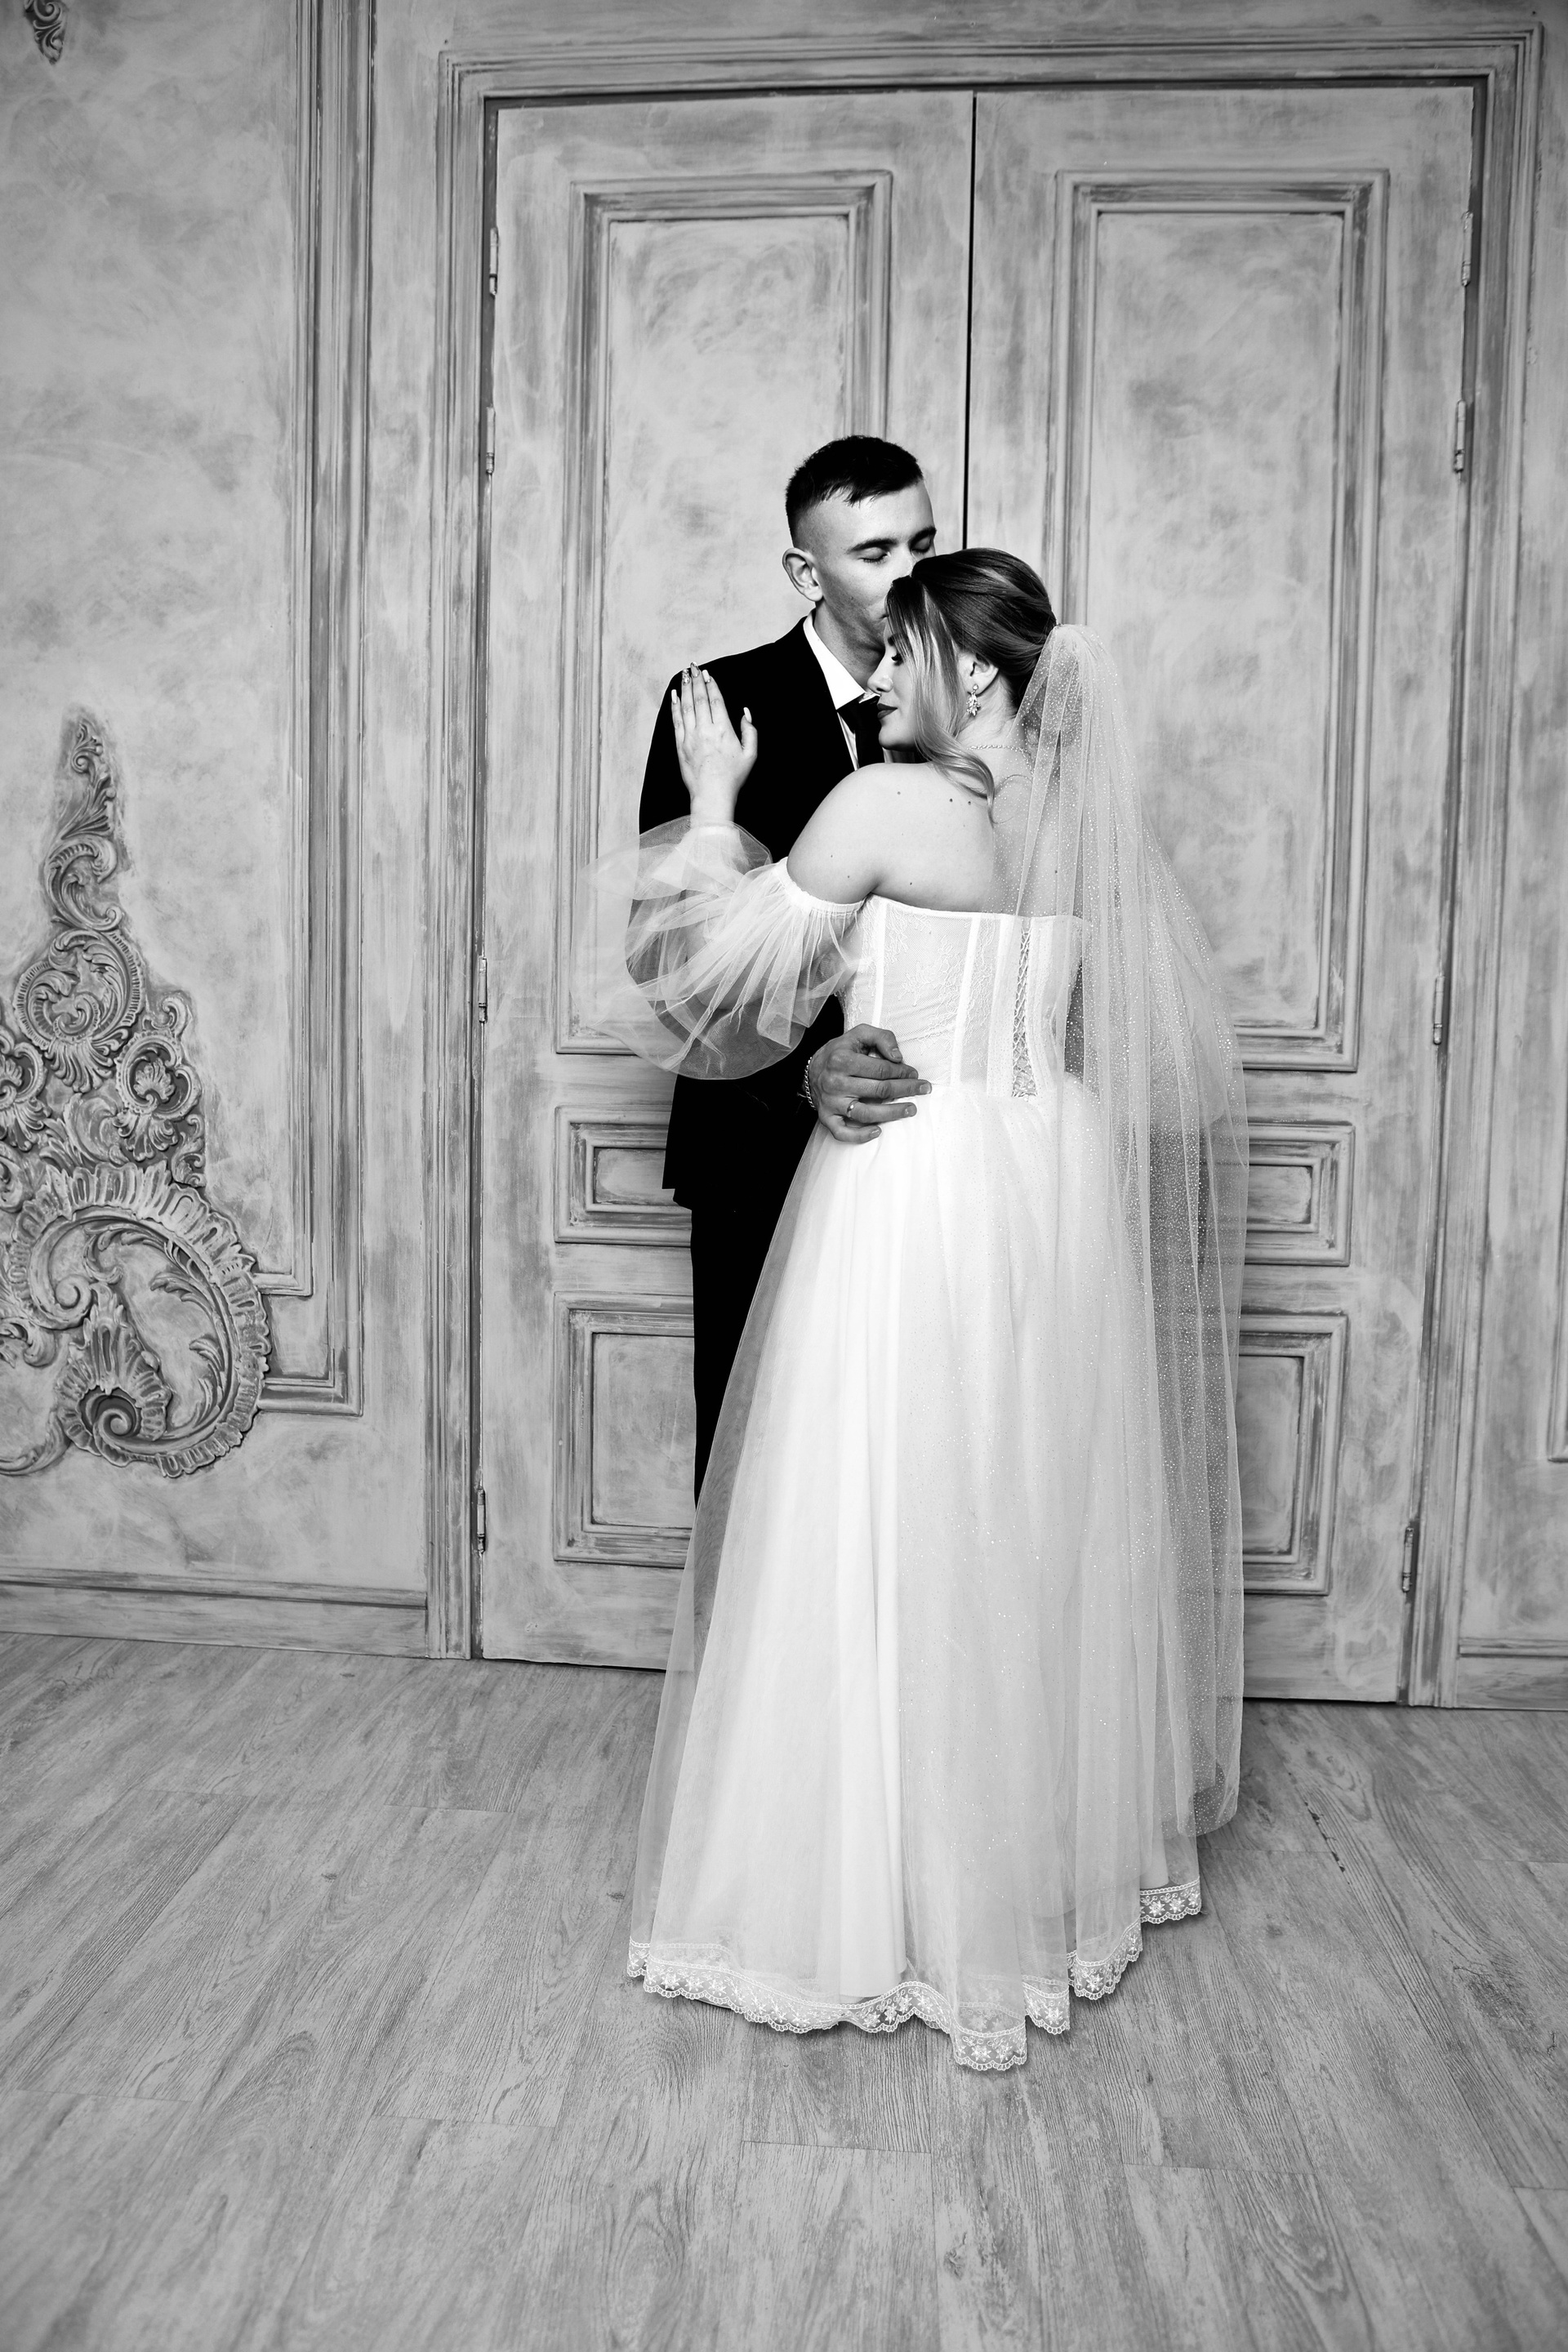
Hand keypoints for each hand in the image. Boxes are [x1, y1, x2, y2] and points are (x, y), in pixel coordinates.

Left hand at [672, 665, 757, 819]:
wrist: (712, 795)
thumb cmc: (733, 777)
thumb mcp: (750, 754)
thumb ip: (750, 731)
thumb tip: (745, 712)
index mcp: (724, 730)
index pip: (716, 700)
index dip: (711, 685)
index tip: (708, 673)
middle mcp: (705, 730)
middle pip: (700, 699)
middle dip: (696, 680)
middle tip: (694, 666)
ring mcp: (691, 737)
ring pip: (686, 706)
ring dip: (685, 688)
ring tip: (684, 674)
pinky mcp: (680, 746)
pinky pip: (676, 721)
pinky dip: (674, 706)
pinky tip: (674, 695)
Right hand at [808, 1025, 928, 1144]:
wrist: (812, 1069)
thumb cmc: (840, 1052)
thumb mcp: (859, 1034)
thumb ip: (881, 1038)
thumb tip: (898, 1056)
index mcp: (843, 1060)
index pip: (881, 1069)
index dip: (902, 1072)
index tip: (914, 1074)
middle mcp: (836, 1082)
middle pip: (879, 1090)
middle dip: (906, 1090)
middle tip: (923, 1089)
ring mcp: (831, 1102)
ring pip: (867, 1113)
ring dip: (892, 1113)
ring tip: (911, 1109)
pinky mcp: (827, 1116)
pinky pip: (842, 1132)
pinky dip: (860, 1135)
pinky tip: (877, 1131)